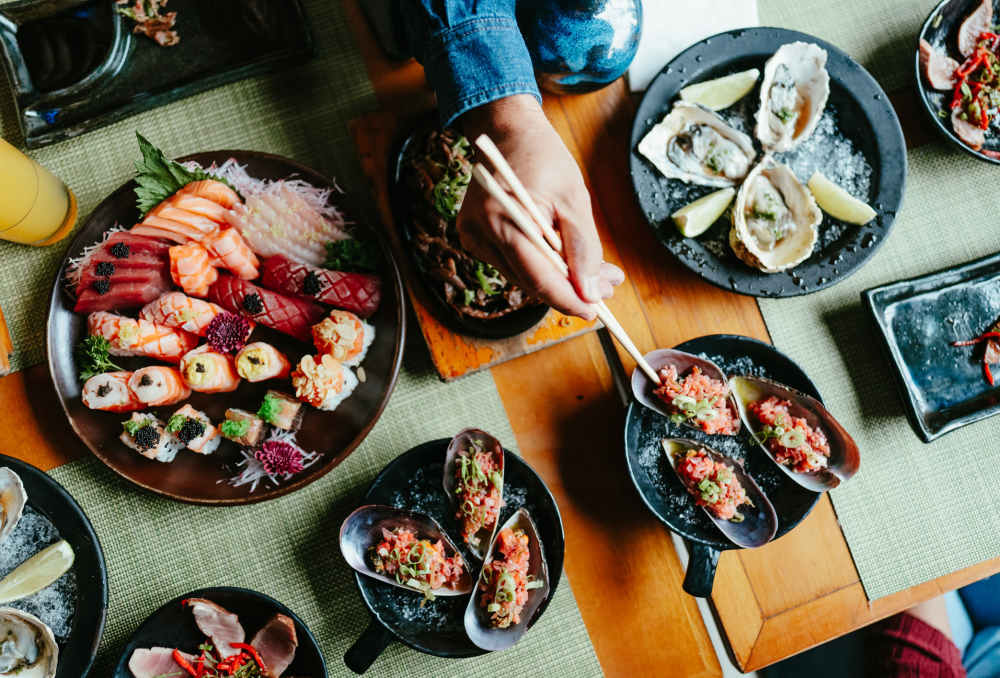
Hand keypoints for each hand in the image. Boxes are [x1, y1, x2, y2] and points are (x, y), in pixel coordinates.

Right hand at [457, 95, 623, 319]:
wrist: (507, 132)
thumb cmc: (542, 157)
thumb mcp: (574, 199)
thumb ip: (583, 248)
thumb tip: (590, 291)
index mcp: (503, 221)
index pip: (538, 278)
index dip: (568, 300)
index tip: (595, 310)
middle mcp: (480, 235)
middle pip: (530, 282)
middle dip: (570, 290)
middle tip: (607, 287)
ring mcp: (473, 238)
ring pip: (522, 277)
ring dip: (558, 280)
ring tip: (594, 274)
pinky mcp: (474, 238)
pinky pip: (513, 264)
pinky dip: (540, 267)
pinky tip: (564, 260)